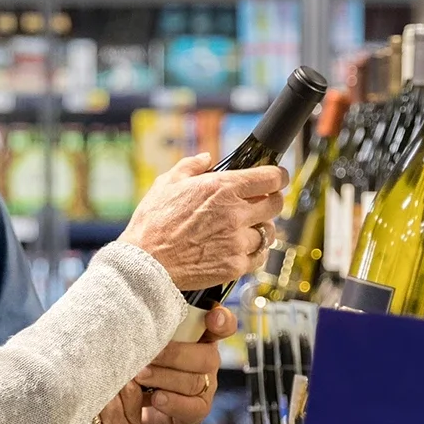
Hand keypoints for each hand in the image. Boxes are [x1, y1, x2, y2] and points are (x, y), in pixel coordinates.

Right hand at [117, 154, 287, 289]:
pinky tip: (240, 249)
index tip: (276, 179)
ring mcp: (237, 241)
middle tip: (261, 204)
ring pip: (268, 232)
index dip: (278, 177)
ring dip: (260, 229)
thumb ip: (190, 166)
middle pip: (276, 204)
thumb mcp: (166, 184)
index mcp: (221, 187)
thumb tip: (207, 158)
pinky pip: (259, 257)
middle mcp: (234, 213)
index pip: (271, 178)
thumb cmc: (152, 224)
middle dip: (271, 201)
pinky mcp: (235, 266)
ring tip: (244, 230)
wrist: (145, 263)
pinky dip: (254, 253)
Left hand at [137, 304, 232, 423]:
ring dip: (165, 378)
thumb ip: (155, 328)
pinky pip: (192, 407)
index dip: (222, 321)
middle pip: (207, 356)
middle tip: (149, 356)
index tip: (213, 317)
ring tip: (141, 376)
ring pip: (195, 381)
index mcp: (201, 336)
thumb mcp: (151, 340)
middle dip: (175, 355)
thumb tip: (141, 316)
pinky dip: (172, 402)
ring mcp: (207, 386)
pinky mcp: (198, 409)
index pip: (223, 325)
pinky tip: (156, 398)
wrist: (141, 401)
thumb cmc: (147, 361)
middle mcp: (208, 359)